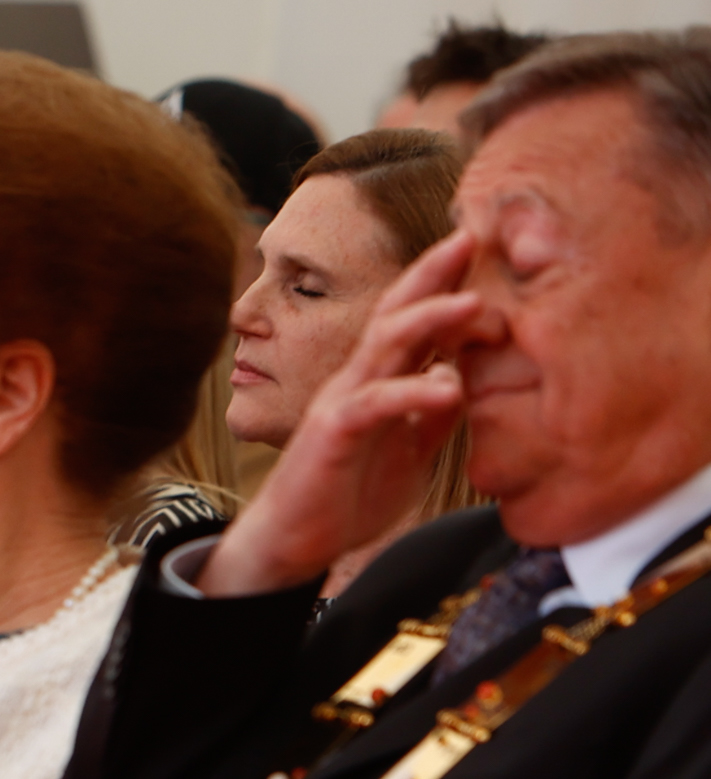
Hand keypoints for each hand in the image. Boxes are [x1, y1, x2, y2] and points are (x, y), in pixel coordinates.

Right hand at [199, 229, 486, 595]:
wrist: (293, 541)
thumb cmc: (349, 494)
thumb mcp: (411, 452)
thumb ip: (434, 415)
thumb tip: (463, 378)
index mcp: (379, 380)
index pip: (412, 319)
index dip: (445, 283)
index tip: (484, 249)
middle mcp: (358, 380)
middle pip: (396, 313)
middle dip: (434, 275)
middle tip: (473, 237)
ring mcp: (342, 403)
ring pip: (384, 346)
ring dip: (430, 320)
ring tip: (473, 303)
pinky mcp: (331, 434)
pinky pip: (373, 405)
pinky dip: (412, 393)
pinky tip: (449, 388)